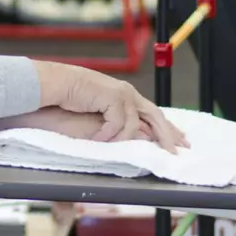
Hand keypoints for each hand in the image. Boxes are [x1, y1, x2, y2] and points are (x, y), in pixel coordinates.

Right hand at [32, 60, 188, 153]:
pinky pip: (117, 123)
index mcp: (127, 94)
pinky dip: (107, 133)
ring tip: (106, 143)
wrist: (57, 83)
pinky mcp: (112, 97)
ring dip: (121, 138)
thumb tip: (139, 136)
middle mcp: (128, 93)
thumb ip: (118, 121)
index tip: (178, 141)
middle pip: (156, 116)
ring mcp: (121, 93)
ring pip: (134, 124)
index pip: (153, 112)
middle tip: (175, 152)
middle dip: (167, 135)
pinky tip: (97, 138)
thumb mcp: (100, 111)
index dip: (167, 127)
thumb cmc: (73, 96)